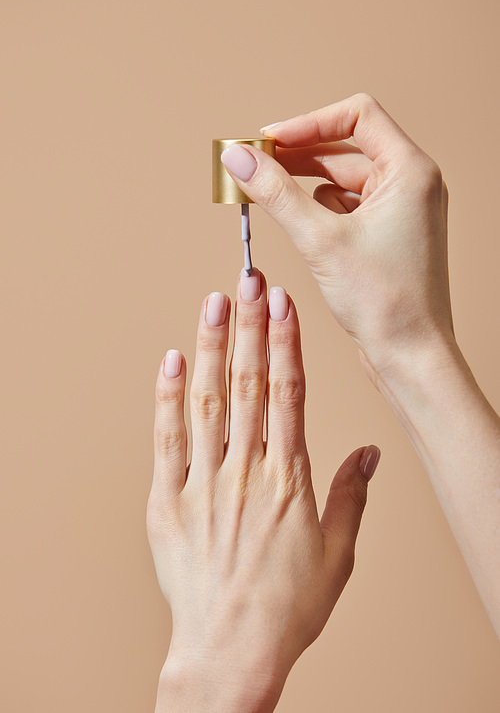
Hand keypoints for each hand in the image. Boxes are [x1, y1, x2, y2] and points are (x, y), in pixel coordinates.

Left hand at [147, 270, 379, 711]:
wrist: (230, 650)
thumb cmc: (287, 606)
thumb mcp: (337, 554)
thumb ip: (352, 496)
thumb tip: (369, 453)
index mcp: (289, 479)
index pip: (287, 393)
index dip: (284, 342)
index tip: (282, 304)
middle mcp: (246, 472)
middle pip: (249, 384)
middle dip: (250, 326)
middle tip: (249, 280)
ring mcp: (204, 484)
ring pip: (208, 401)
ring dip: (213, 348)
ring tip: (215, 303)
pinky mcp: (168, 501)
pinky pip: (167, 440)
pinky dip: (167, 398)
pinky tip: (172, 360)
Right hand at [221, 93, 452, 377]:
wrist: (411, 356)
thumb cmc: (385, 302)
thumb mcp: (320, 240)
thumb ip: (276, 193)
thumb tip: (238, 159)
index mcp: (411, 171)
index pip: (357, 115)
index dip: (308, 123)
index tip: (269, 142)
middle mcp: (412, 184)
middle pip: (346, 149)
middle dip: (298, 158)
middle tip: (255, 167)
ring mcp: (401, 211)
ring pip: (343, 181)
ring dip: (305, 187)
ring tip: (269, 198)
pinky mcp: (388, 236)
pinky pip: (347, 209)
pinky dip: (319, 213)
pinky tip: (301, 229)